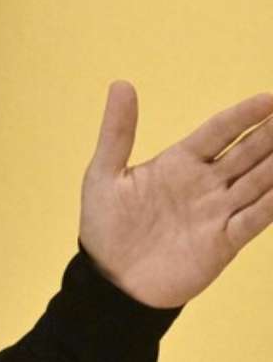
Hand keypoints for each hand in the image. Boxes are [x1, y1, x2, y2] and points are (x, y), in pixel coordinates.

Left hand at [80, 81, 272, 307]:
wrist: (109, 277)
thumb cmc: (105, 224)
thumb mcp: (105, 172)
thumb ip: (118, 131)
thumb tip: (121, 83)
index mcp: (179, 162)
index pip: (218, 132)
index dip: (243, 116)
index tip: (269, 98)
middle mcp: (204, 184)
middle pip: (247, 153)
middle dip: (271, 135)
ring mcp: (217, 212)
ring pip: (259, 182)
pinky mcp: (223, 242)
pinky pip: (254, 219)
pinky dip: (271, 205)